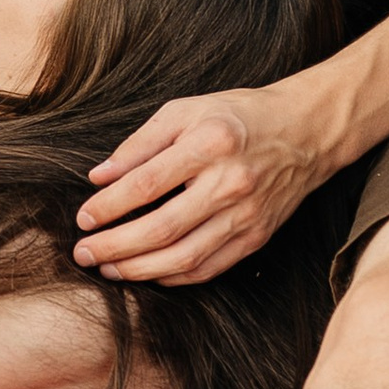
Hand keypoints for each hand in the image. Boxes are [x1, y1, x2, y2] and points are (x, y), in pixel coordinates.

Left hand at [73, 85, 325, 282]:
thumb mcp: (185, 111)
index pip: (146, 185)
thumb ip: (140, 143)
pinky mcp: (257, 237)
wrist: (305, 131)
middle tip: (83, 253)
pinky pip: (209, 267)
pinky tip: (148, 272)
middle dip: (115, 246)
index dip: (109, 207)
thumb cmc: (237, 116)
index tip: (83, 219)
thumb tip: (99, 177)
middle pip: (161, 228)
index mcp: (209, 144)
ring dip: (139, 269)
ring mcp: (246, 215)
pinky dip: (174, 277)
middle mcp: (230, 183)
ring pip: (184, 257)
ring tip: (108, 269)